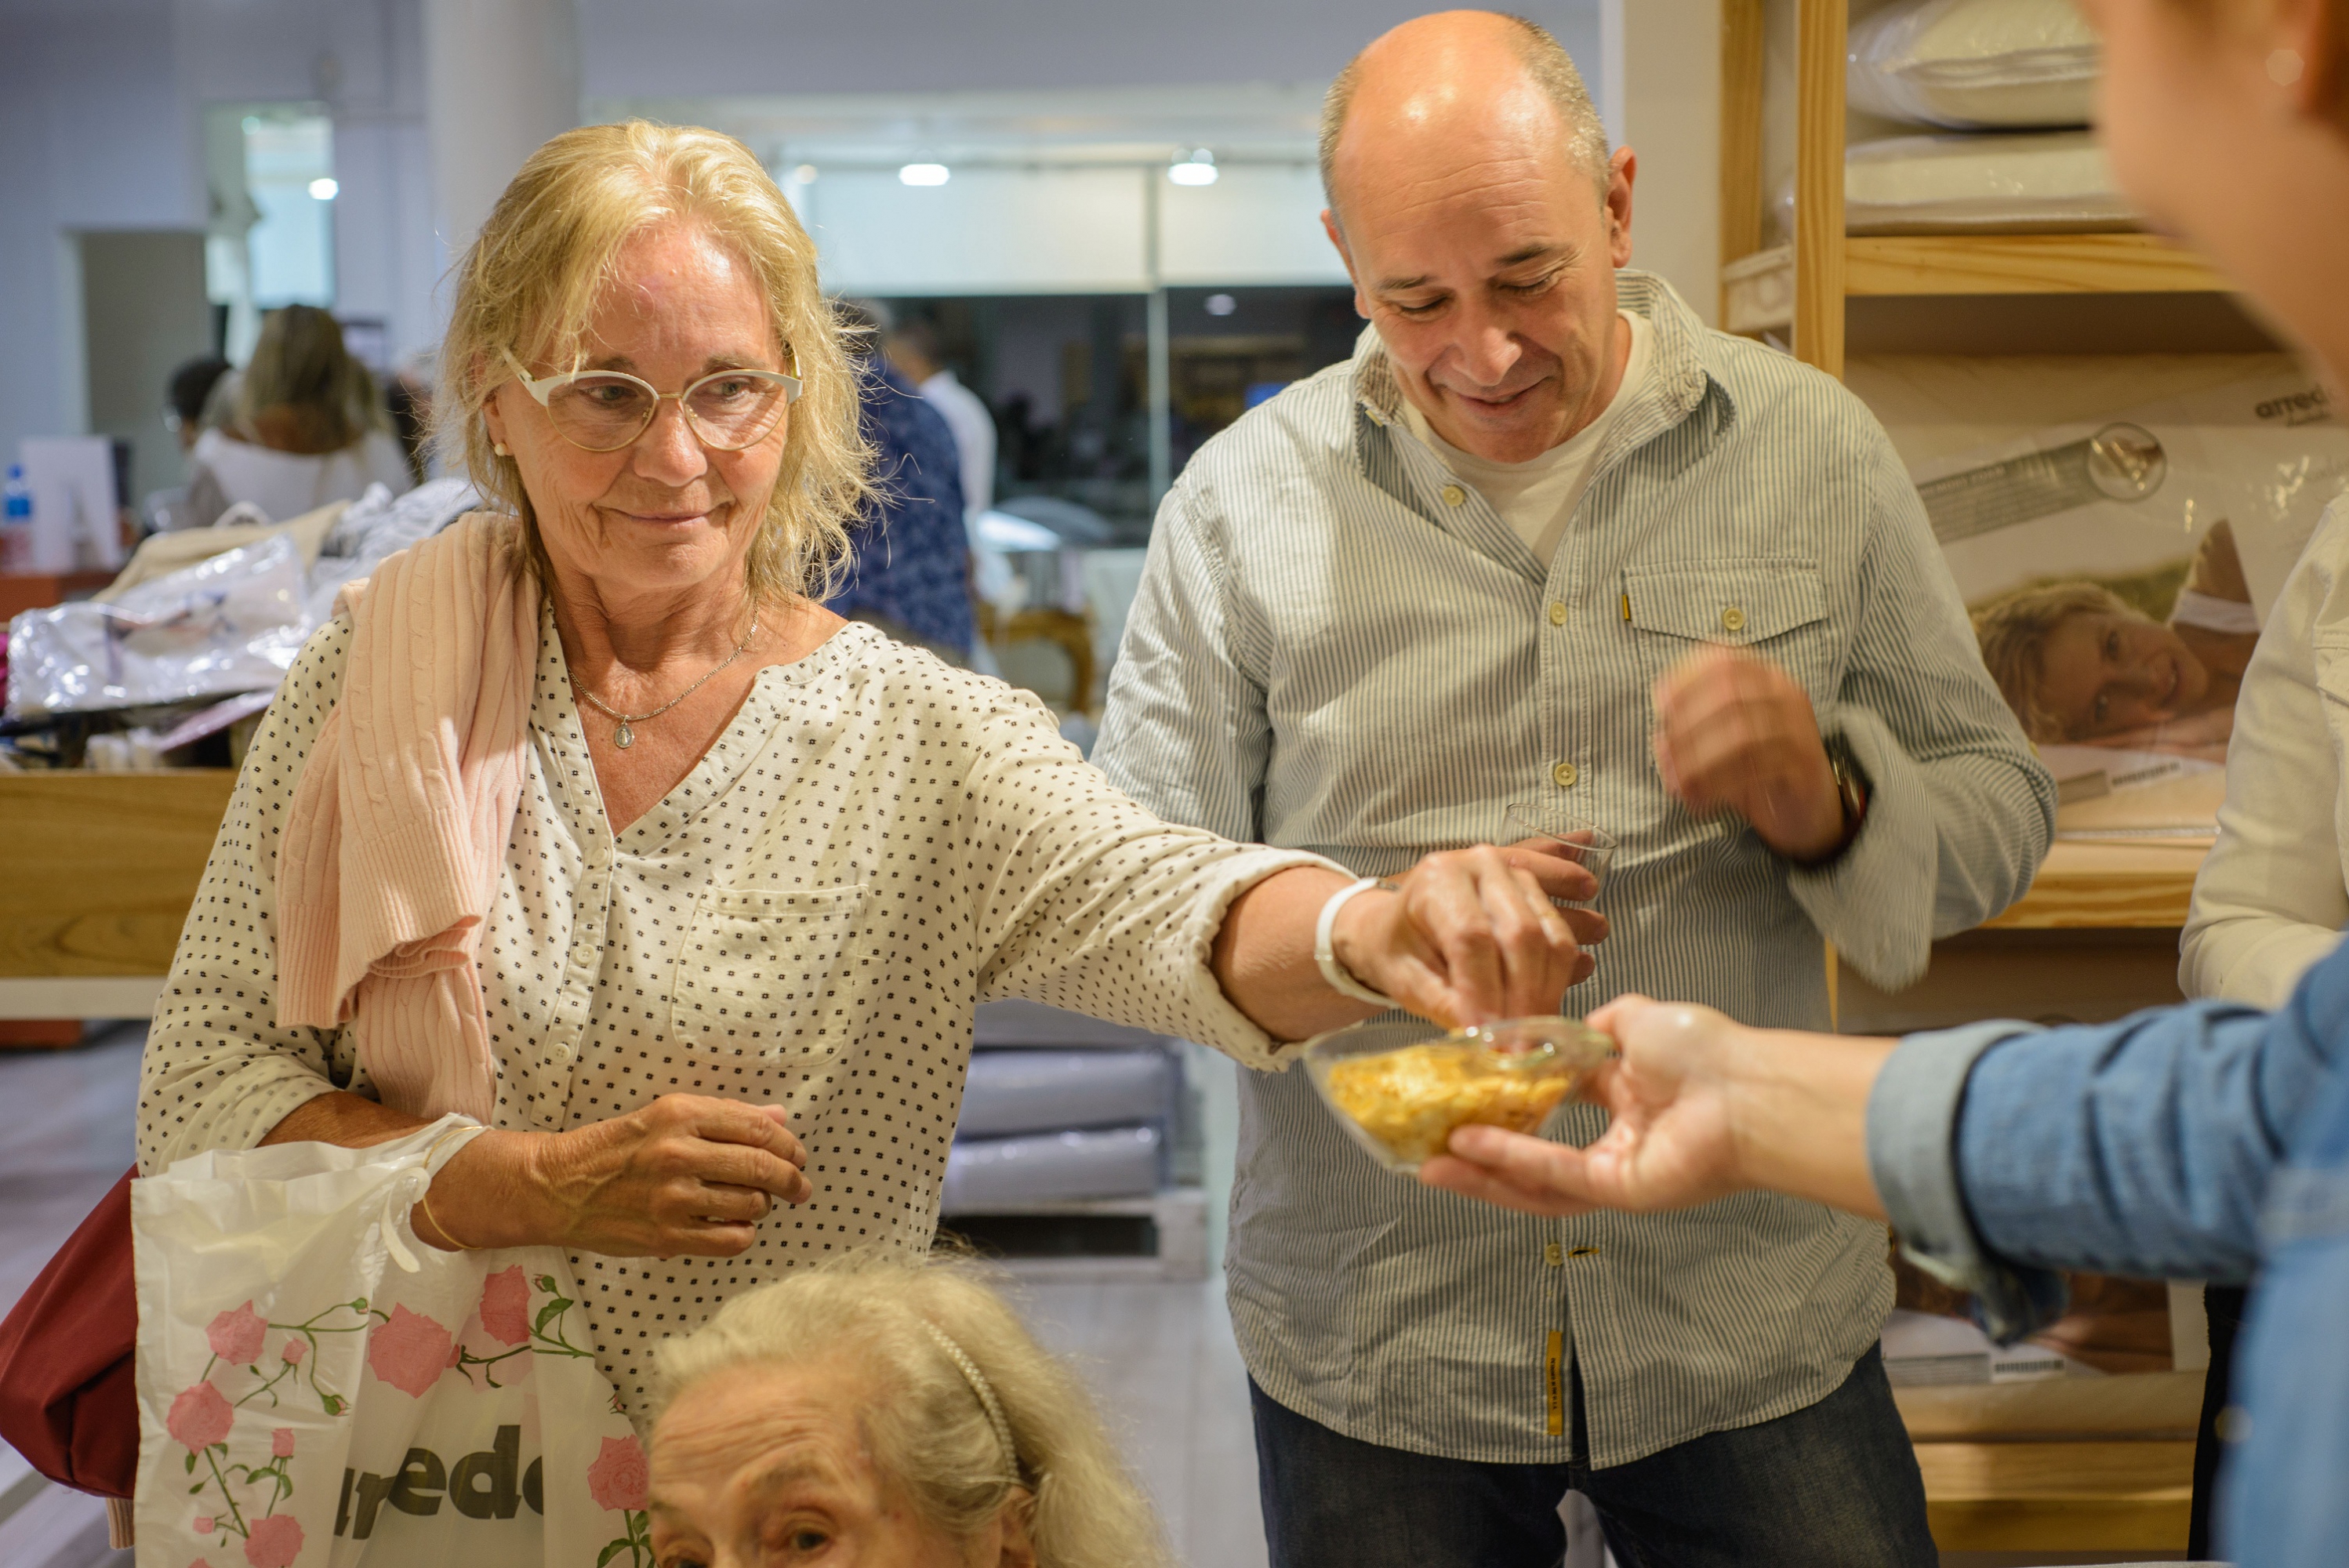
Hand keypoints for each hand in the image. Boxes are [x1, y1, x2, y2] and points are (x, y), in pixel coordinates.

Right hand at [423, 1095, 813, 1257]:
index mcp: (680, 1115)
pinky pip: (731, 1239)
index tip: (797, 1154)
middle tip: (799, 1186)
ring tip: (754, 1203)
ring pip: (751, 1203)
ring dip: (762, 1205)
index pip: (757, 1127)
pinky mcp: (666, 1236)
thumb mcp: (665, 1115)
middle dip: (792, 1178)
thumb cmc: (615, 1148)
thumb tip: (779, 1118)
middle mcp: (678, 1153)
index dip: (788, 1143)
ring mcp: (672, 1198)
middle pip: (762, 1166)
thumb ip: (724, 1116)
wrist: (557, 1187)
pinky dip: (744, 1233)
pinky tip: (735, 1225)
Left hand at [1330, 845, 1591, 1025]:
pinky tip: (1569, 986)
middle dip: (1524, 997)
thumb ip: (1444, 1003)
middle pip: (1519, 934)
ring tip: (1539, 1033)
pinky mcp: (1533, 888)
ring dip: (1549, 989)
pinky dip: (1569, 962)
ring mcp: (1512, 873)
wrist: (1398, 924)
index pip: (1472, 937)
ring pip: (1548, 934)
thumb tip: (1487, 1034)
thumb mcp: (1405, 979)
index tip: (1491, 1037)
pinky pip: (1559, 929)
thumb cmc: (1399, 950)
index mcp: (1437, 879)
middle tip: (1521, 1046)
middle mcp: (1479, 865)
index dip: (1486, 991)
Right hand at [1418, 993, 1747, 1215]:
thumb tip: (1559, 1030)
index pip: (1552, 1107)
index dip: (1508, 1104)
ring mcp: (1616, 1171)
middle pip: (1534, 1157)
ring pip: (1535, 1180)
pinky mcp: (1617, 1190)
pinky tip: (1470, 1148)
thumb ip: (1592, 1027)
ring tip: (1432, 1164)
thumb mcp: (1635, 1019)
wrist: (1745, 1088)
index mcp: (1626, 1099)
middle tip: (1432, 1147)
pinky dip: (1510, 1163)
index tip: (1465, 1094)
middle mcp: (1617, 1141)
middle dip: (1481, 1155)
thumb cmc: (1706, 1053)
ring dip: (1483, 1172)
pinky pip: (1553, 1177)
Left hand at [1652, 646, 1846, 859]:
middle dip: (1687, 725)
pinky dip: (1720, 785)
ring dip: (1698, 761)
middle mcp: (1785, 694)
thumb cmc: (1758, 768)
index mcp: (1764, 677)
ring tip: (1676, 785)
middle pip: (1729, 694)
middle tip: (1663, 757)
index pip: (1723, 661)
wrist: (1808, 807)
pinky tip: (1700, 802)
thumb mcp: (1723, 742)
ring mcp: (1799, 727)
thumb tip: (1661, 741)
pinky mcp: (1805, 763)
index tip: (1659, 707)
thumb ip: (1694, 731)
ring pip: (1741, 734)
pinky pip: (1758, 768)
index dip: (1686, 679)